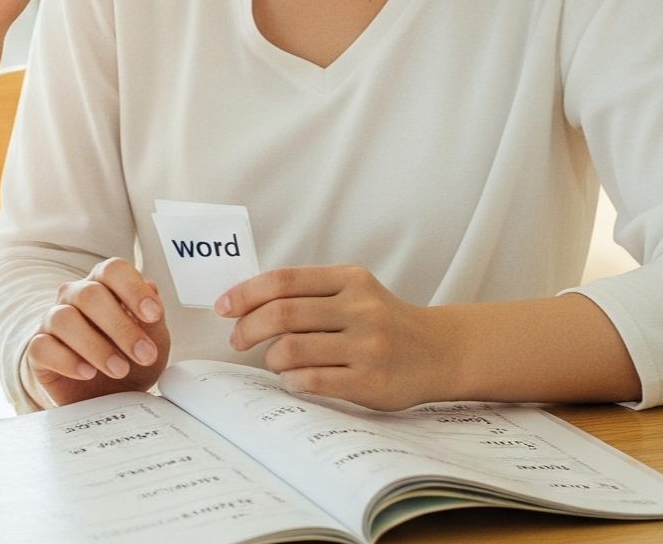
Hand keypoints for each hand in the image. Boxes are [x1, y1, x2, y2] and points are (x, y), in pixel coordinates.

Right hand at [27, 257, 169, 404]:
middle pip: (90, 294)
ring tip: (119, 369)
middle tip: (144, 355)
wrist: (108, 397)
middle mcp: (75, 295)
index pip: (113, 269)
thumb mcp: (153, 342)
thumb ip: (153, 318)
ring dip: (95, 346)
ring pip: (64, 318)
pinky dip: (67, 361)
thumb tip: (151, 291)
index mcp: (104, 284)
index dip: (133, 289)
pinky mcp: (38, 349)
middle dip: (120, 326)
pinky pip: (42, 347)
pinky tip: (88, 373)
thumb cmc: (130, 360)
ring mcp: (53, 320)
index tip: (153, 314)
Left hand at [217, 264, 448, 408]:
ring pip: (293, 349)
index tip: (224, 306)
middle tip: (237, 339)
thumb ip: (311, 292)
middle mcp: (359, 308)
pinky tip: (293, 379)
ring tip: (273, 361)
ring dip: (271, 357)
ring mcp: (366, 346)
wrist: (438, 351)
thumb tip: (249, 300)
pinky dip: (292, 380)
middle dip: (248, 327)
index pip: (284, 280)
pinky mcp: (370, 382)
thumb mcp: (354, 290)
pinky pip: (314, 380)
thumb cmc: (384, 320)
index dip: (246, 292)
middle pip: (282, 314)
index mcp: (349, 279)